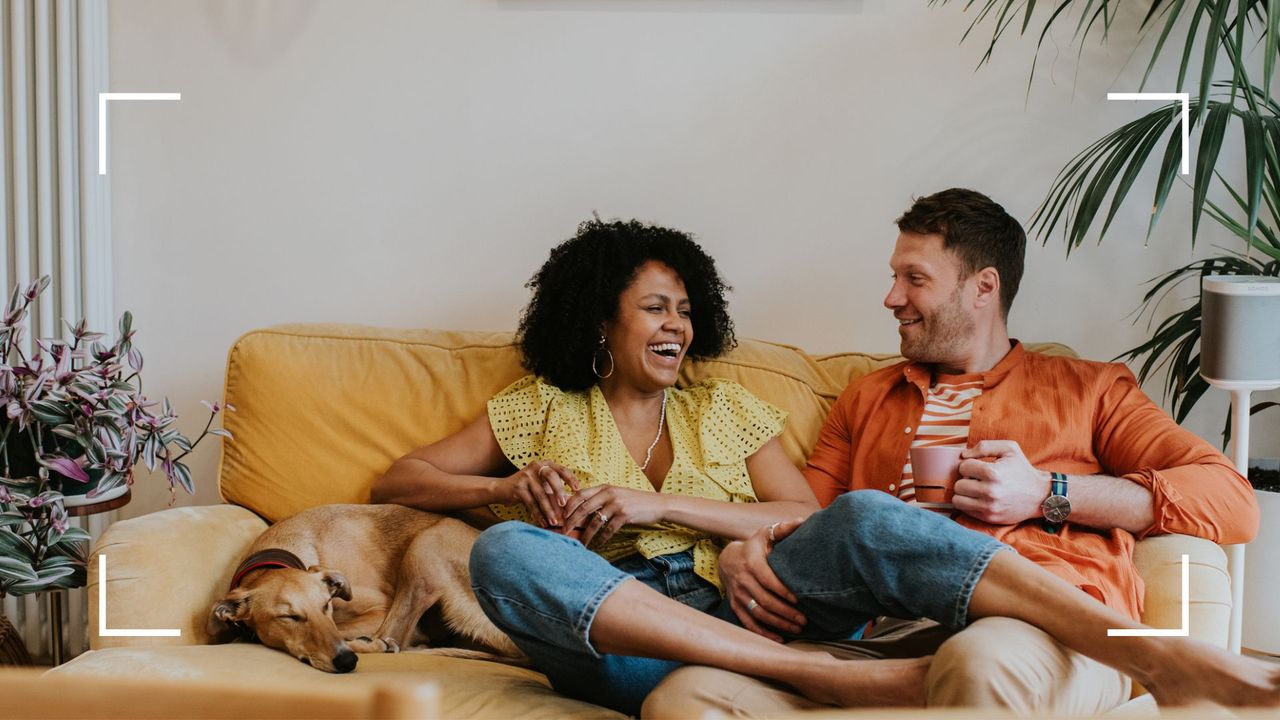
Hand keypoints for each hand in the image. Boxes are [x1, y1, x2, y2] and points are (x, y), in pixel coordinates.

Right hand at [498, 461, 580, 527]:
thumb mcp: (541, 483)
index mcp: (545, 465)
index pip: (561, 469)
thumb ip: (554, 489)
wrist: (502, 488)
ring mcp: (526, 476)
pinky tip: (544, 523)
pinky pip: (531, 503)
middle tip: (564, 505)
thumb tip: (572, 504)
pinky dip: (538, 514)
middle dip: (559, 492)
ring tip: (555, 521)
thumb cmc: (528, 487)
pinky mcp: (518, 487)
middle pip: (551, 477)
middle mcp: (536, 467)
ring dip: (549, 510)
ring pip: (541, 494)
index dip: (571, 479)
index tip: (578, 490)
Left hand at [561, 485, 667, 547]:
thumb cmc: (635, 502)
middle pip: (583, 508)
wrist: (657, 504)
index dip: (568, 506)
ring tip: (581, 544)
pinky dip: (602, 538)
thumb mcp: (617, 495)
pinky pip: (608, 529)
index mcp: (605, 487)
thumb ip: (601, 499)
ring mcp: (617, 504)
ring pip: (594, 522)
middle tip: (563, 533)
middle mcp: (609, 493)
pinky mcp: (625, 515)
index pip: (580, 494)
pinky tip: (599, 544)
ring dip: (586, 535)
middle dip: (571, 522)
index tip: (561, 517)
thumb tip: (582, 511)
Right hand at [719, 518, 806, 641]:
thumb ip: (783, 529)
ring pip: (758, 614)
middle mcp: (743, 580)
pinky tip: (780, 638)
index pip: (769, 580)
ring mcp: (738, 595)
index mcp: (752, 563)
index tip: (799, 599)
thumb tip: (801, 521)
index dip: (783, 591)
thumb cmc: (754, 547)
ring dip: (778, 623)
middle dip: (786, 612)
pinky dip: (763, 633)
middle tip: (804, 619)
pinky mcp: (735, 606)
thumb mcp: (765, 534)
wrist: (727, 559)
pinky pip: (748, 623)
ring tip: (797, 628)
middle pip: (765, 600)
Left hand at [954, 440, 1049, 524]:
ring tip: (976, 489)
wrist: (1040, 495)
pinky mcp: (990, 518)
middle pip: (958, 485)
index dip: (970, 465)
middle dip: (966, 480)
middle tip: (977, 479)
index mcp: (993, 473)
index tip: (979, 467)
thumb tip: (963, 456)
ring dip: (964, 494)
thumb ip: (984, 446)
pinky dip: (969, 504)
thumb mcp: (1009, 449)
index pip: (963, 467)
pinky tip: (980, 498)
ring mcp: (989, 507)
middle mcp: (990, 492)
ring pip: (957, 500)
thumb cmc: (1022, 470)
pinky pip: (965, 511)